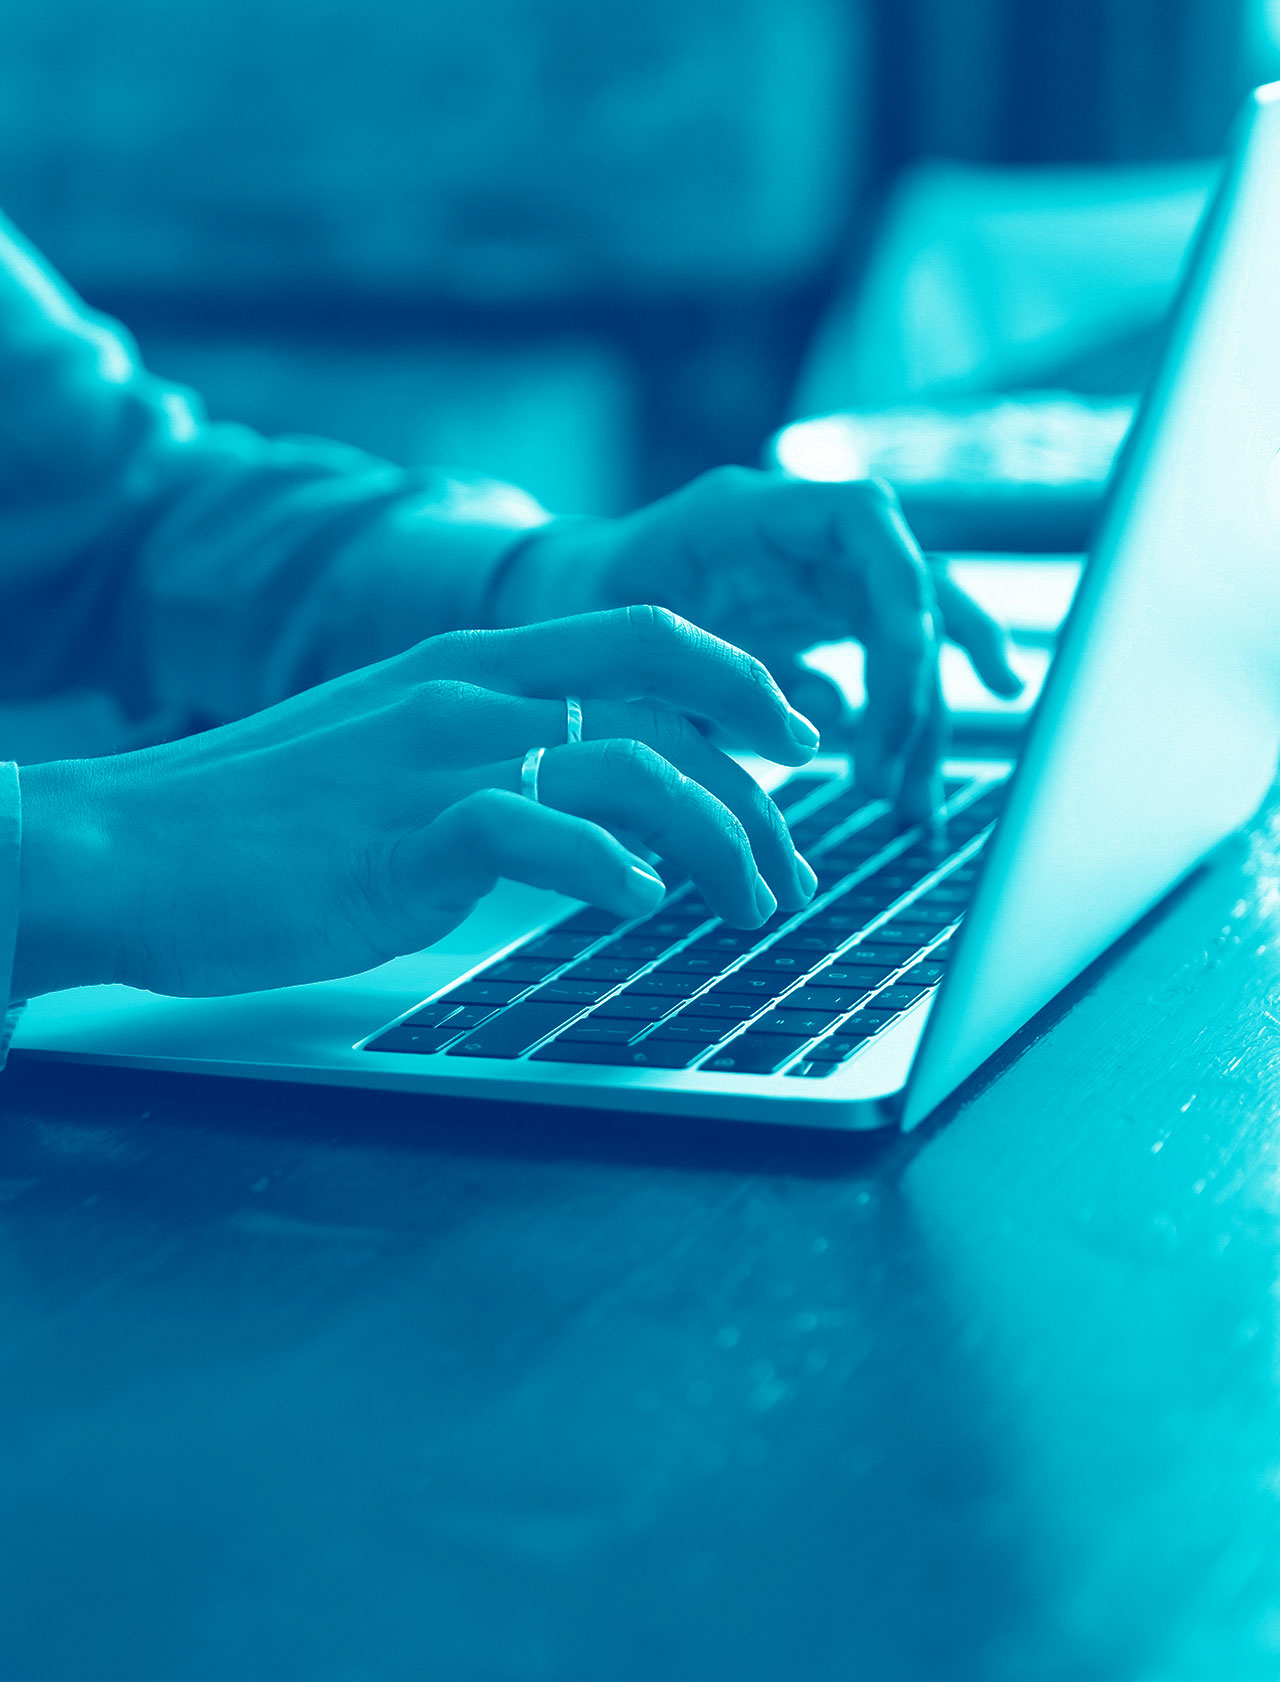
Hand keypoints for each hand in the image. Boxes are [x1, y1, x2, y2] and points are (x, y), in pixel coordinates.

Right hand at [12, 607, 821, 999]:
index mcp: (464, 668)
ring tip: (745, 908)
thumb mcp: (383, 763)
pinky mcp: (402, 839)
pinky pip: (535, 835)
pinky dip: (606, 871)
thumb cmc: (250, 824)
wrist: (118, 849)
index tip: (794, 737)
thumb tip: (574, 811)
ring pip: (627, 770)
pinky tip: (637, 909)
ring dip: (714, 841)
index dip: (736, 680)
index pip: (637, 637)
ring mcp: (436, 761)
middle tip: (798, 860)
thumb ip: (479, 765)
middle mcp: (465, 696)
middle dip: (757, 779)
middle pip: (662, 698)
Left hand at [497, 467, 1022, 816]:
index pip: (865, 519)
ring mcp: (814, 578)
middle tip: (891, 781)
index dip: (903, 587)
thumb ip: (709, 673)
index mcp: (748, 514)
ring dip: (918, 720)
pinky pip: (884, 666)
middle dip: (914, 687)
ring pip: (907, 637)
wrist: (553, 606)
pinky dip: (905, 721)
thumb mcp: (621, 641)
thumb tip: (822, 725)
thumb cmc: (572, 613)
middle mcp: (798, 538)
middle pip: (903, 591)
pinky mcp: (819, 622)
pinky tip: (918, 782)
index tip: (912, 661)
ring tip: (910, 805)